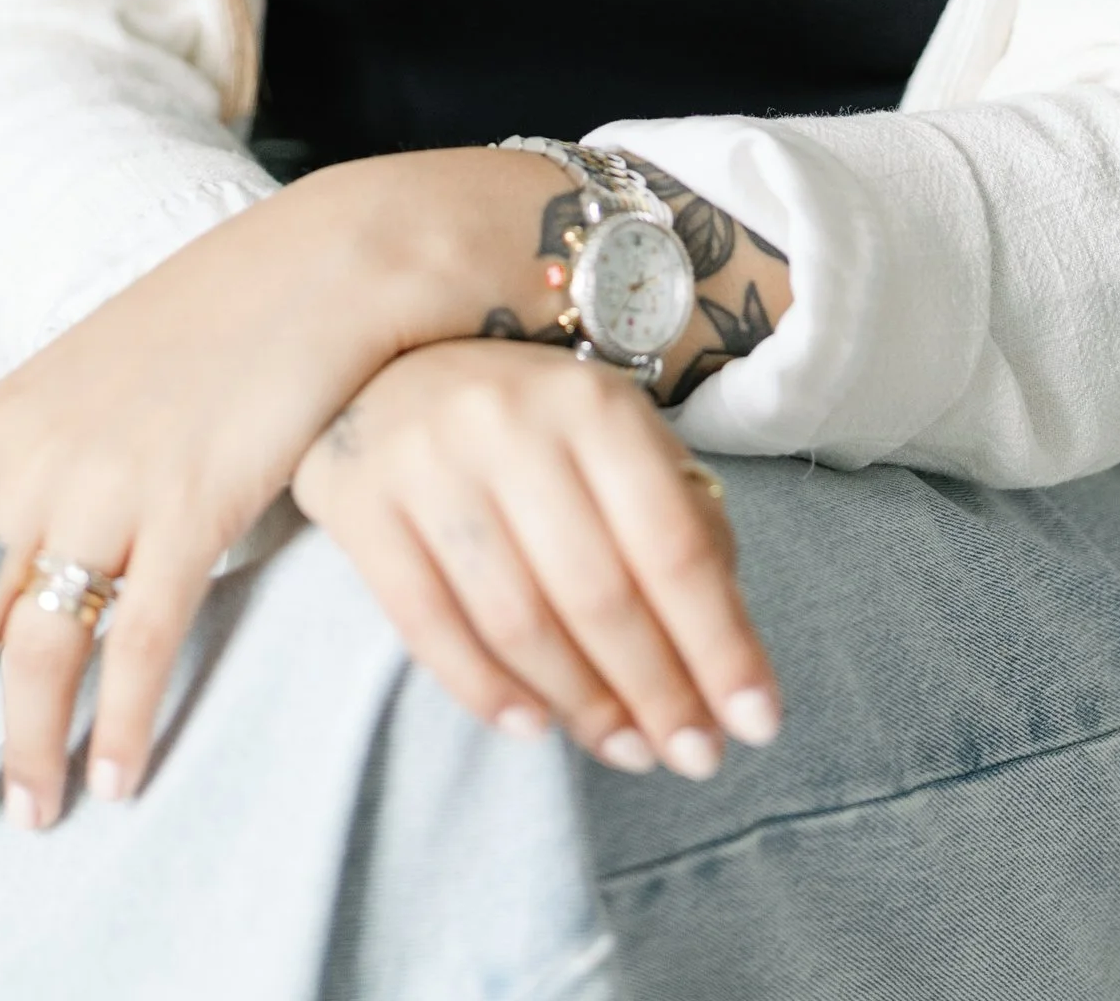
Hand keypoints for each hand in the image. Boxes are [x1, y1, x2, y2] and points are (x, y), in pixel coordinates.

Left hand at [0, 144, 791, 826]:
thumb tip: (1, 570)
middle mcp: (37, 456)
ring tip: (43, 809)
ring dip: (32, 748)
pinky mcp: (195, 504)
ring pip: (39, 652)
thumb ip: (34, 462)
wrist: (317, 264)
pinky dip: (122, 724)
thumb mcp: (88, 381)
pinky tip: (122, 774)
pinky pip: (140, 643)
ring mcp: (113, 480)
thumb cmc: (211, 326)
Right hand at [290, 339, 782, 779]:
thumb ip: (674, 519)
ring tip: (627, 750)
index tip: (757, 722)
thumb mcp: (614, 433)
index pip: (672, 543)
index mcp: (594, 401)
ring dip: (583, 705)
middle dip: (659, 691)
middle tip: (696, 758)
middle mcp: (512, 425)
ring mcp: (430, 464)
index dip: (720, 643)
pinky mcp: (362, 505)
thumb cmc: (527, 416)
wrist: (381, 361)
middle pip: (600, 593)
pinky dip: (486, 691)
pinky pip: (429, 626)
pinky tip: (534, 726)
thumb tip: (724, 647)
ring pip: (519, 621)